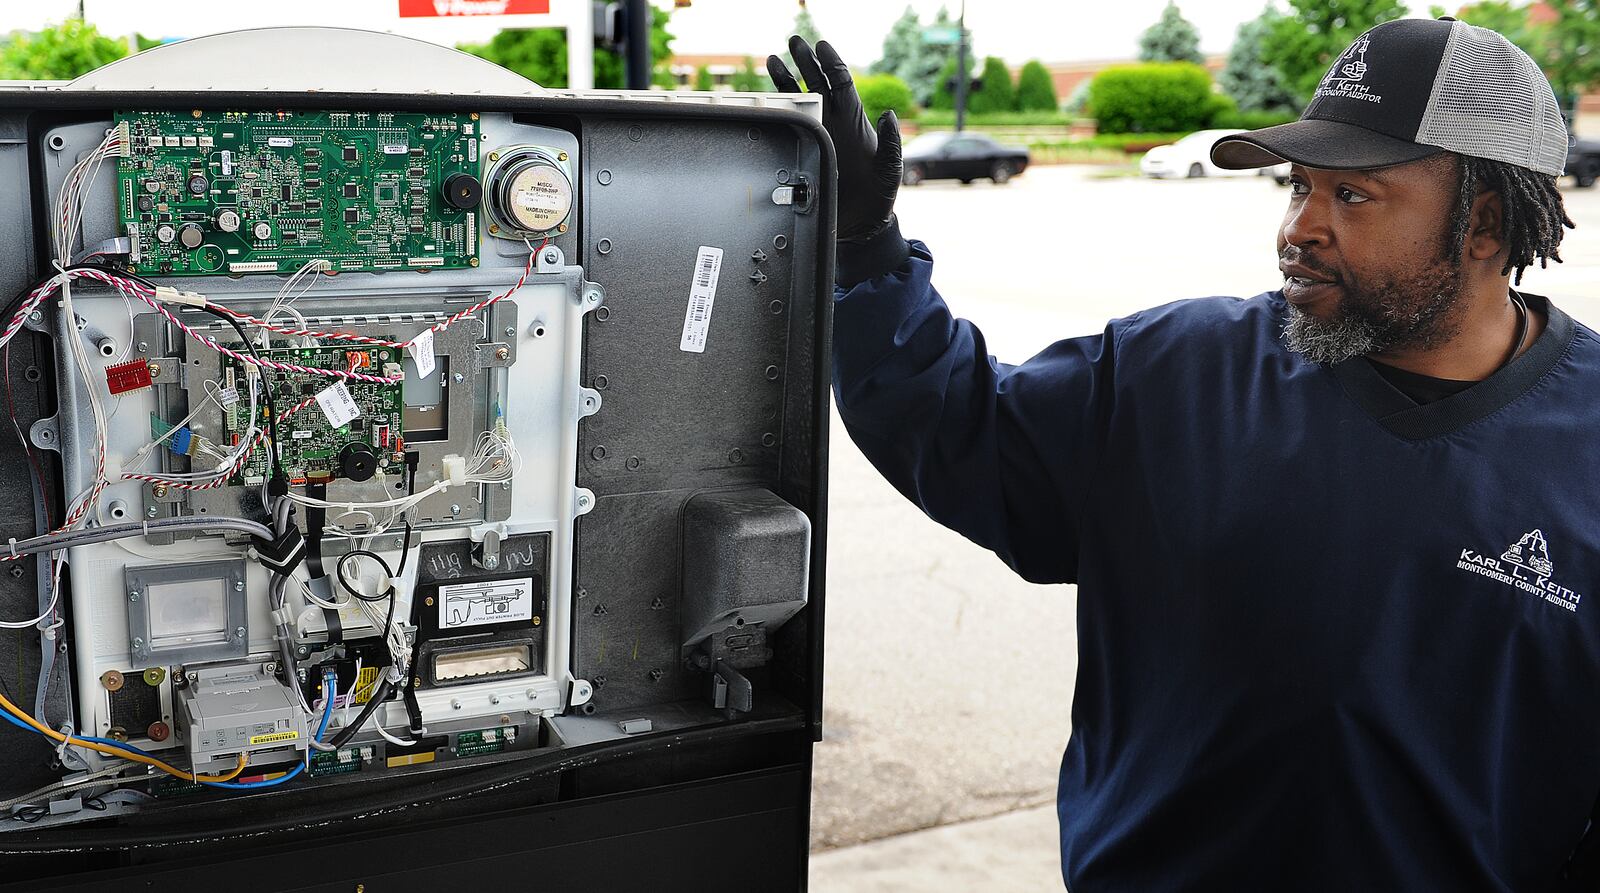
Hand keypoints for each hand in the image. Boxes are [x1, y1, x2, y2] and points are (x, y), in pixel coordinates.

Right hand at [767, 37, 901, 242]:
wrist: (860, 223)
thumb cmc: (880, 194)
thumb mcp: (891, 167)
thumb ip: (891, 141)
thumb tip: (889, 114)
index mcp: (855, 120)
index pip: (841, 81)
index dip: (831, 62)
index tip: (822, 45)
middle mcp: (834, 122)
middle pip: (816, 83)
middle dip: (805, 61)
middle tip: (794, 40)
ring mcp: (817, 136)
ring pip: (798, 100)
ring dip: (785, 80)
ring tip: (772, 60)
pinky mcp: (804, 151)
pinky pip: (788, 126)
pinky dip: (776, 110)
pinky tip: (766, 99)